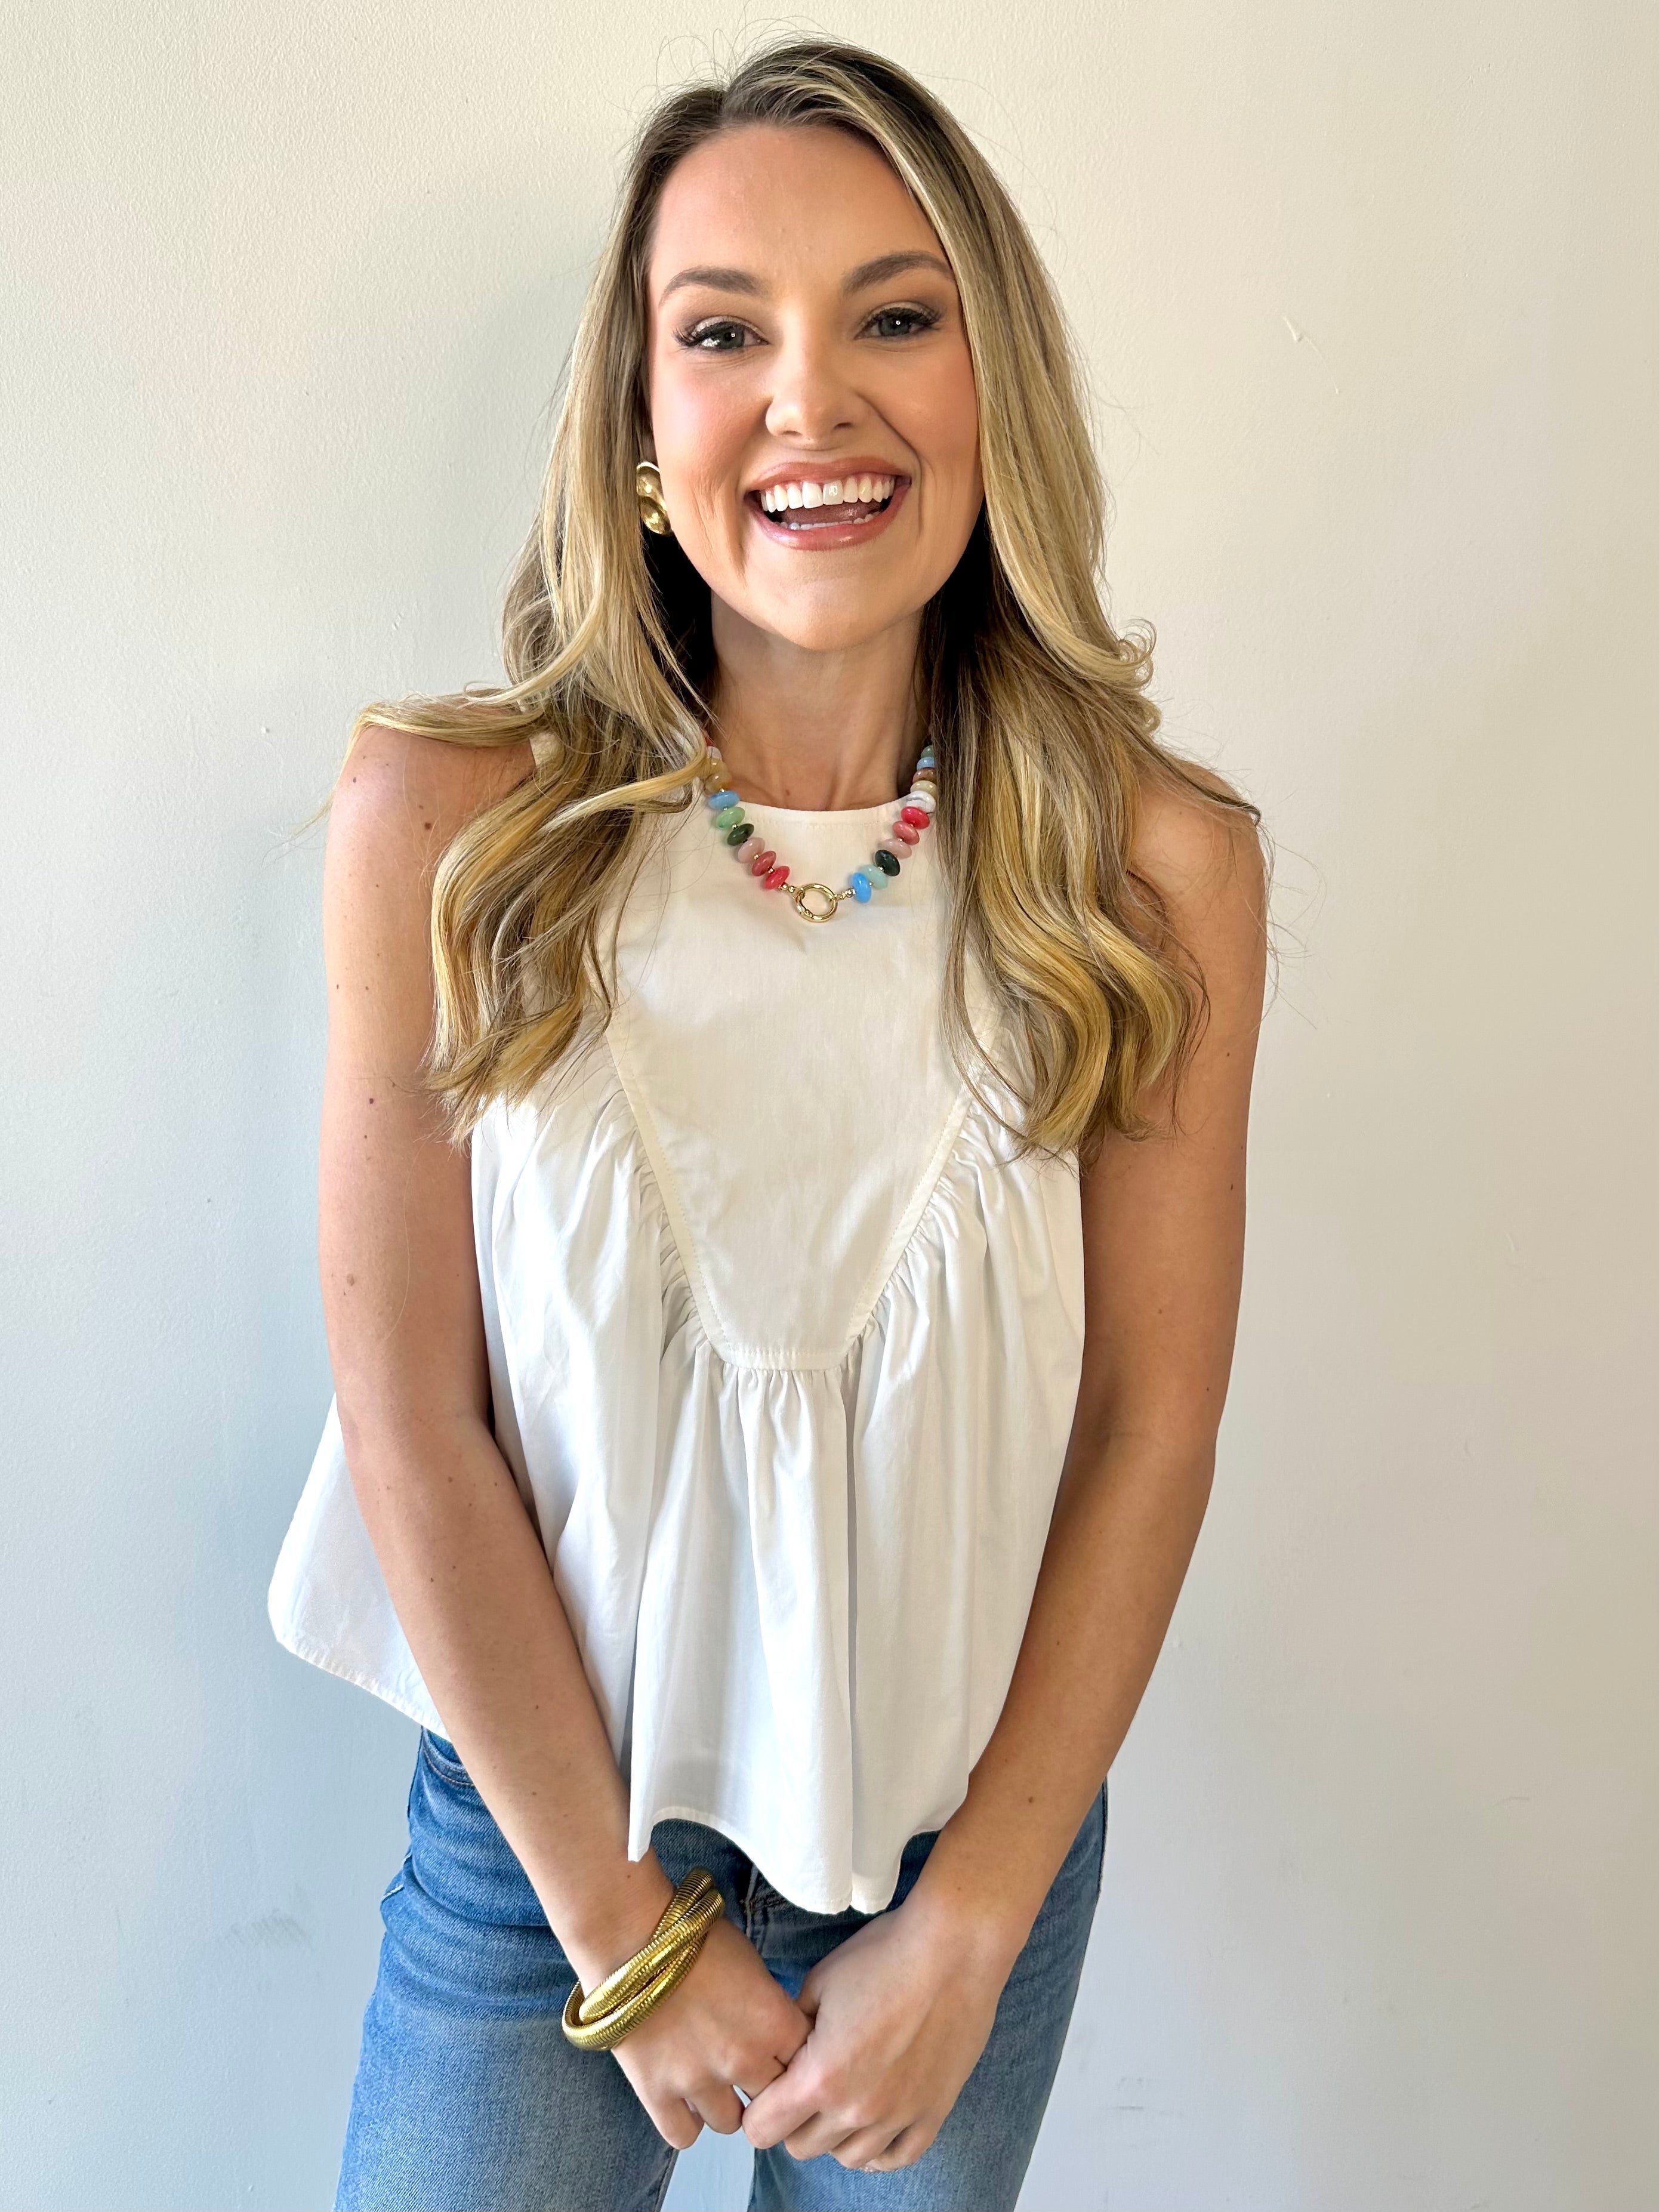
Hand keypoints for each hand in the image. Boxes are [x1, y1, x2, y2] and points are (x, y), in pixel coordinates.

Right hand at [607, 1916, 811, 2149]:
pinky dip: (686, 2121)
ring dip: (725, 2105)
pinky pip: (683, 2135)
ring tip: (711, 2081)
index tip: (781, 2052)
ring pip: (730, 2124)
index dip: (795, 2059)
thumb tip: (774, 2032)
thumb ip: (769, 2005)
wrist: (631, 1935)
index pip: (807, 2064)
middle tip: (748, 2070)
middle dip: (764, 2087)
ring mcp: (700, 2081)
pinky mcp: (657, 2093)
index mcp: (774, 2022)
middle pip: (773, 2100)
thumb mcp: (751, 1962)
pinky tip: (682, 2098)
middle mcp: (744, 2059)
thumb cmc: (694, 1937)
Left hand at [740, 1886, 1013, 2171]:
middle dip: (793, 2120)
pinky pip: (896, 2157)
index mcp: (821, 2077)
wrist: (953, 1949)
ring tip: (843, 2095)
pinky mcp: (933, 2113)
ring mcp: (898, 2117)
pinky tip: (873, 2123)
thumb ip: (793, 2028)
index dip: (758, 2108)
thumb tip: (783, 2051)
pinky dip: (878, 2149)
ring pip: (848, 2158)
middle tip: (805, 2084)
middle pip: (801, 2147)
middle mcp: (857, 2109)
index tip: (769, 2086)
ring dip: (835, 2134)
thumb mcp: (820, 1982)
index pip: (763, 2129)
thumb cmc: (883, 1956)